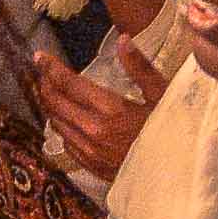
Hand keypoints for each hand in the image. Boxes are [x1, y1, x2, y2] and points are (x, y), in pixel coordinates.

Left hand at [27, 34, 165, 175]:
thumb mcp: (164, 97)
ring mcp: (90, 151)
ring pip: (57, 123)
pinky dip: (61, 125)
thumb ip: (141, 68)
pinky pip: (66, 142)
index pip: (69, 84)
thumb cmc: (175, 133)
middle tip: (41, 71)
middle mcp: (94, 130)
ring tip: (48, 90)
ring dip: (50, 105)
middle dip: (45, 84)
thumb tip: (123, 40)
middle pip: (56, 103)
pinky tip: (64, 118)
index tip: (39, 56)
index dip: (50, 68)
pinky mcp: (91, 166)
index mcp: (111, 110)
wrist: (178, 178)